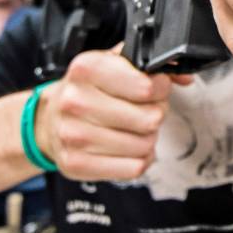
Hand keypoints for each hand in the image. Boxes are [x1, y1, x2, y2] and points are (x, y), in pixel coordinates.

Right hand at [34, 48, 187, 181]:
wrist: (49, 119)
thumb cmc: (88, 91)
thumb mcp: (113, 64)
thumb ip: (151, 64)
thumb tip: (184, 76)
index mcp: (86, 69)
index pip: (146, 86)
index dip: (160, 89)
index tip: (155, 89)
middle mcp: (76, 101)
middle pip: (149, 119)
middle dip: (155, 114)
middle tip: (144, 111)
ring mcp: (73, 136)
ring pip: (144, 145)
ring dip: (147, 139)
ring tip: (133, 129)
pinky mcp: (76, 164)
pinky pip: (133, 168)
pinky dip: (139, 159)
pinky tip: (127, 148)